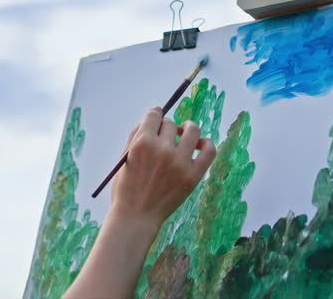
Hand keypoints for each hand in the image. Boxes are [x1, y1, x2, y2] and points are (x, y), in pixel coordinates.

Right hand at [63, 108, 216, 298]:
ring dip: (187, 129)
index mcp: (142, 143)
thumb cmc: (126, 187)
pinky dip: (206, 143)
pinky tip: (199, 145)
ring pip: (192, 130)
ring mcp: (179, 162)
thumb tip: (153, 118)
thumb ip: (136, 135)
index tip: (156, 119)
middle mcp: (162, 149)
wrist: (136, 217)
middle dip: (167, 128)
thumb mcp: (124, 158)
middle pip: (171, 123)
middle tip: (164, 138)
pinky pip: (208, 150)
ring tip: (183, 136)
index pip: (155, 114)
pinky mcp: (193, 175)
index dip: (155, 116)